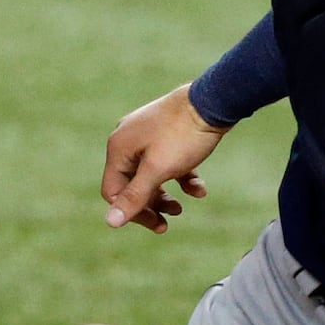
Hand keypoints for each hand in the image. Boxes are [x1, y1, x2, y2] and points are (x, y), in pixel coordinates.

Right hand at [101, 86, 225, 232]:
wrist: (215, 100)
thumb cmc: (183, 134)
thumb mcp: (158, 170)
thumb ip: (134, 196)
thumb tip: (110, 222)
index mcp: (119, 148)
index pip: (113, 191)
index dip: (132, 212)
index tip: (156, 224)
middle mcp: (127, 140)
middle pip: (131, 184)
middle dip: (150, 206)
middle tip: (167, 223)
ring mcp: (147, 135)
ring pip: (150, 175)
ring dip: (164, 195)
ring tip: (181, 208)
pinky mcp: (167, 132)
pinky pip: (167, 161)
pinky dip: (181, 178)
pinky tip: (198, 188)